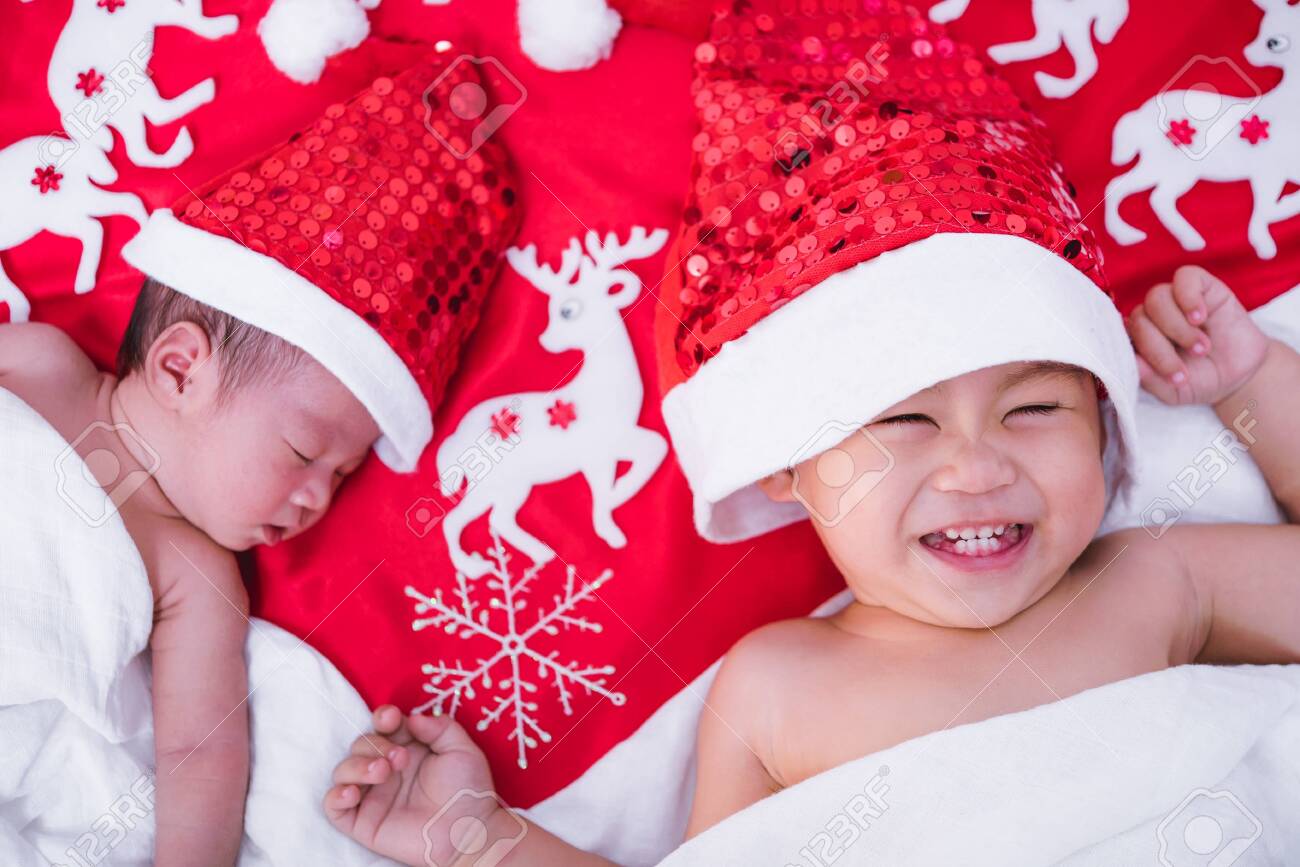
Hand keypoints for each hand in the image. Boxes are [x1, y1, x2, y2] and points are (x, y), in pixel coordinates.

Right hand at [325, 706, 518, 866]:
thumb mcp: (462, 749)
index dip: (382, 718)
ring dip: (356, 766)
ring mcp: (373, 795)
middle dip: (375, 745)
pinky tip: (352, 792)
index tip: (390, 719)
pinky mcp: (363, 821)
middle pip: (361, 744)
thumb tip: (412, 718)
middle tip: (399, 758)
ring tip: (382, 772)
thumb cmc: (468, 791)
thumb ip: (440, 727)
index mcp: (407, 747)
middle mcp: (386, 768)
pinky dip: (336, 795)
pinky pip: (334, 806)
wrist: (467, 832)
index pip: (383, 725)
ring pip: (343, 770)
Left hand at [1127, 265, 1268, 405]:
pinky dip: (1189, 298)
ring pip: (1156, 297)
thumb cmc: (1200, 381)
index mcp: (1138, 339)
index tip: (1173, 379)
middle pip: (1139, 318)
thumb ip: (1149, 379)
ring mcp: (1175, 299)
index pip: (1122, 337)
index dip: (1143, 358)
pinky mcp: (1201, 286)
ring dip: (1177, 327)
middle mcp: (1152, 316)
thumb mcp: (1173, 391)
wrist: (1240, 375)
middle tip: (1189, 368)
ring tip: (1201, 347)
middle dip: (1160, 348)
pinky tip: (1201, 318)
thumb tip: (1134, 361)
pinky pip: (1185, 277)